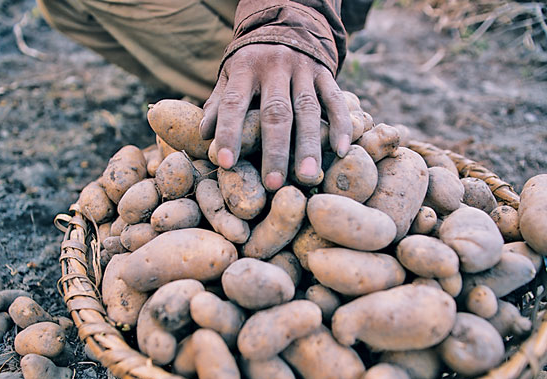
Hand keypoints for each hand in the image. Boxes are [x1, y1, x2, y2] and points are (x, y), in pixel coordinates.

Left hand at [199, 44, 351, 189]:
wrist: (285, 27)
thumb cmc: (251, 65)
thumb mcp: (228, 77)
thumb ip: (218, 105)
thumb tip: (205, 137)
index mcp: (245, 68)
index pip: (234, 103)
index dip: (229, 133)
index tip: (226, 163)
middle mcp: (275, 66)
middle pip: (276, 111)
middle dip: (275, 149)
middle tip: (273, 183)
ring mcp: (304, 69)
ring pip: (308, 110)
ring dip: (308, 145)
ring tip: (307, 176)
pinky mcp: (326, 73)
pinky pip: (336, 101)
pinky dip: (341, 126)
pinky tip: (342, 151)